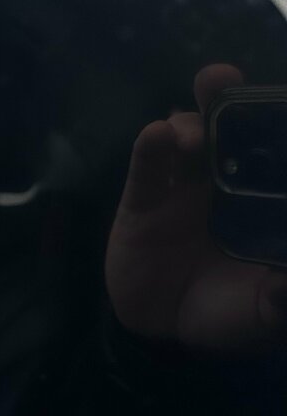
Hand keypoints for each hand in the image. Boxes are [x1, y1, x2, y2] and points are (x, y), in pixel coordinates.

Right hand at [105, 64, 286, 351]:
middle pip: (228, 128)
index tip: (278, 102)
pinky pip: (146, 169)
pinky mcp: (142, 201)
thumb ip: (283, 296)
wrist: (164, 335)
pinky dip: (149, 148)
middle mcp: (225, 182)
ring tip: (189, 134)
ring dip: (189, 123)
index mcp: (263, 198)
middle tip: (222, 80)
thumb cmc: (228, 316)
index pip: (271, 149)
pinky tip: (155, 136)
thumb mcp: (267, 310)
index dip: (272, 119)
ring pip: (186, 138)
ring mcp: (182, 188)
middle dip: (228, 99)